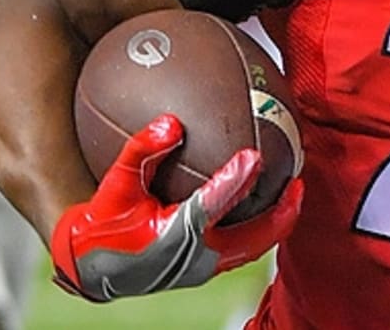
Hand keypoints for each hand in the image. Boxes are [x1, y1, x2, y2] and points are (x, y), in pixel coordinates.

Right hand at [51, 114, 302, 301]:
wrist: (91, 268)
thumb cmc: (103, 223)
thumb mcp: (114, 184)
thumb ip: (140, 151)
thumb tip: (170, 121)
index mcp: (172, 236)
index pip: (209, 207)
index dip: (234, 181)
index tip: (254, 156)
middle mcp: (195, 257)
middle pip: (253, 239)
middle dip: (282, 212)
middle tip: (298, 181)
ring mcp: (204, 268)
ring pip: (254, 247)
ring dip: (278, 220)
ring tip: (294, 191)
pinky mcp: (206, 268)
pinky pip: (244, 247)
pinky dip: (262, 226)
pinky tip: (266, 201)